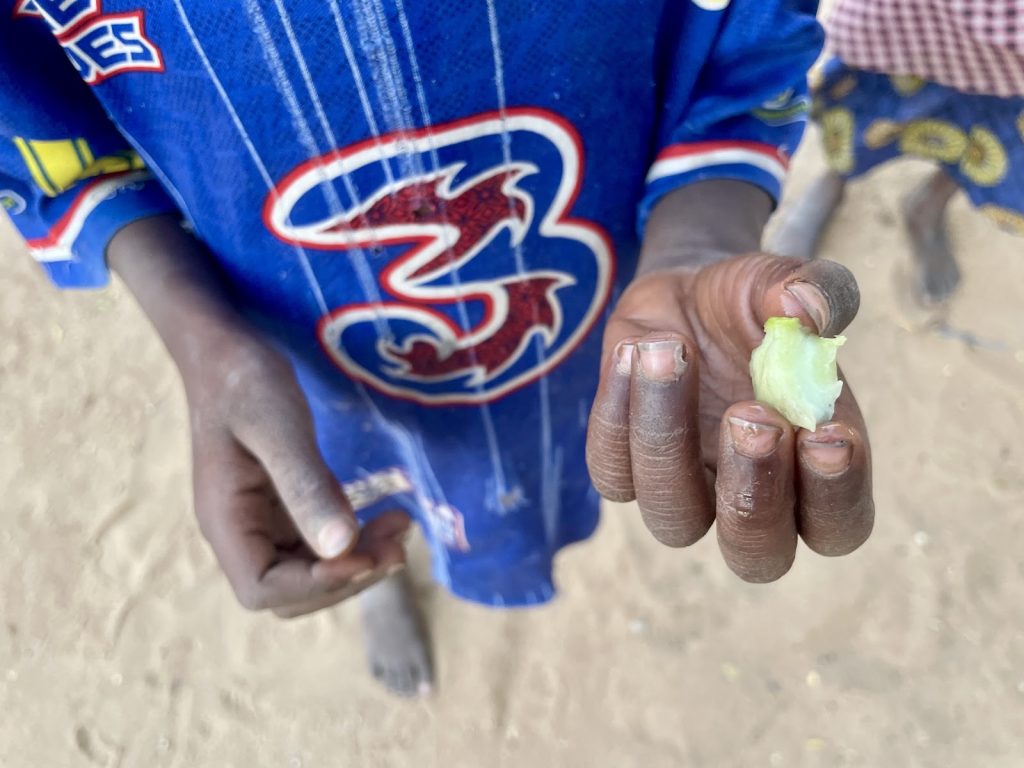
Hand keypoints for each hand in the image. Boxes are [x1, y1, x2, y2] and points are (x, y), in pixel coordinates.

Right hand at [107, 215, 406, 616]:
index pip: (263, 589)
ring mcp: (261, 521)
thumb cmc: (244, 379)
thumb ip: (306, 485)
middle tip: (397, 543)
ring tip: (400, 528)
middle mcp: (240, 531)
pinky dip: (354, 542)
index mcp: (225, 520)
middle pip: (292, 592)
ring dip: (357, 564)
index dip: (317, 586)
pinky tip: (386, 518)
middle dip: (347, 578)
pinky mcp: (283, 507)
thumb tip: (341, 548)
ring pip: (311, 573)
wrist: (226, 347)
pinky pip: (319, 544)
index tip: (364, 555)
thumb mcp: (278, 426)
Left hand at [586, 253, 872, 581]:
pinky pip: (612, 469)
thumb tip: (807, 307)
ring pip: (673, 518)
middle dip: (754, 494)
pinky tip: (634, 348)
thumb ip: (815, 289)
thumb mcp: (786, 284)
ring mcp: (684, 489)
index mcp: (812, 472)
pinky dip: (617, 411)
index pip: (836, 527)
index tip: (828, 434)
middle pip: (756, 555)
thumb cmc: (754, 306)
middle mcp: (749, 498)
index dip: (835, 496)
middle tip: (750, 416)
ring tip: (672, 352)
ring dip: (669, 438)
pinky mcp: (623, 466)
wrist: (688, 294)